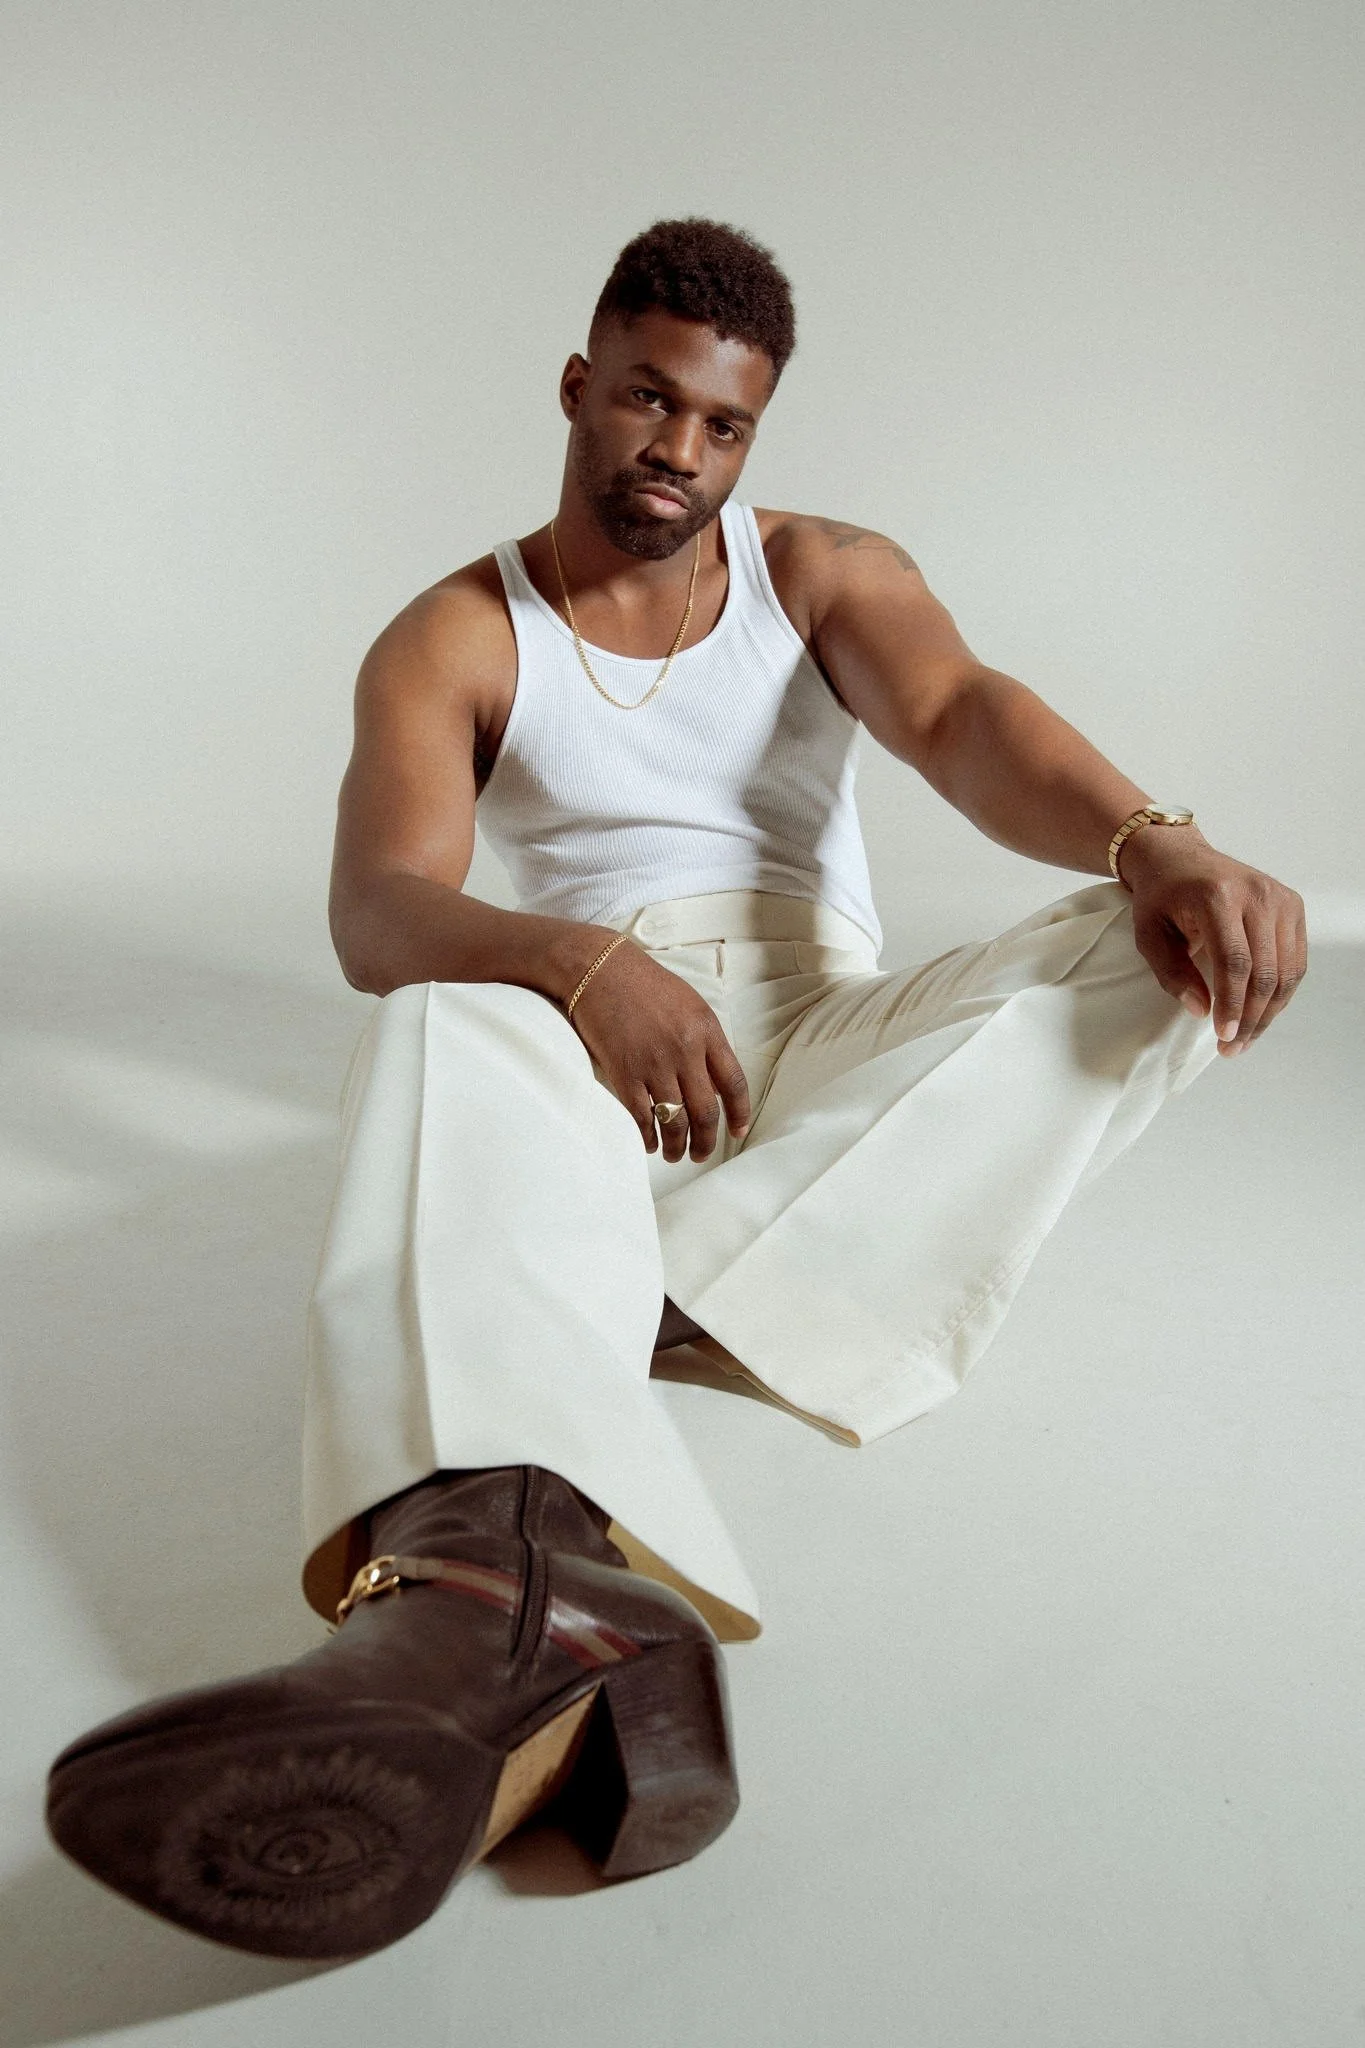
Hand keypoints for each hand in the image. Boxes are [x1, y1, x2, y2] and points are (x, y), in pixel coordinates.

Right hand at [565, 936, 751, 1160]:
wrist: (598, 969)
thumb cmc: (642, 984)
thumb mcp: (689, 1004)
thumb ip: (705, 1041)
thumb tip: (713, 1083)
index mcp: (707, 1030)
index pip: (734, 1083)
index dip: (740, 1113)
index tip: (737, 1132)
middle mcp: (685, 1049)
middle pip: (706, 1111)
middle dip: (706, 1141)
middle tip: (701, 1154)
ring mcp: (654, 1063)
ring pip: (675, 1121)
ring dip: (676, 1146)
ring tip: (674, 1154)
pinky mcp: (624, 1072)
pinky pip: (642, 1117)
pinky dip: (648, 1136)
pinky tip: (649, 1143)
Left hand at [1121, 830, 1307, 1054]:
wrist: (1178, 858)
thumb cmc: (1160, 897)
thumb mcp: (1149, 934)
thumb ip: (1172, 973)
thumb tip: (1201, 1011)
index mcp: (1219, 897)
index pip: (1235, 962)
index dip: (1232, 1004)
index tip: (1223, 1036)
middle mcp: (1257, 894)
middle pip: (1265, 970)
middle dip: (1251, 1016)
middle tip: (1233, 1048)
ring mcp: (1280, 898)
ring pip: (1286, 970)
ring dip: (1269, 1011)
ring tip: (1247, 1038)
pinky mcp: (1292, 905)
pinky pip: (1294, 960)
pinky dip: (1281, 992)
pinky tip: (1262, 1012)